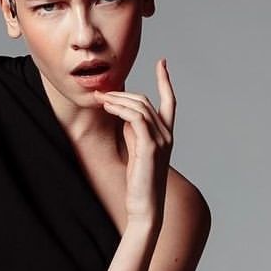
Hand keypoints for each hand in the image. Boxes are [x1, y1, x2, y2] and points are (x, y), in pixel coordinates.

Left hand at [99, 57, 174, 226]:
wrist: (145, 208)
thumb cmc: (139, 183)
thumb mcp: (135, 151)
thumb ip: (133, 132)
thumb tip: (123, 114)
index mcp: (166, 135)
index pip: (170, 101)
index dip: (166, 81)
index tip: (162, 62)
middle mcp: (167, 135)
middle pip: (145, 101)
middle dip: (122, 93)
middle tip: (102, 93)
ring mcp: (161, 140)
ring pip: (140, 107)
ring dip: (118, 100)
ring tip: (101, 100)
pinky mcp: (151, 147)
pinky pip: (136, 119)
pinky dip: (122, 110)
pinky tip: (109, 108)